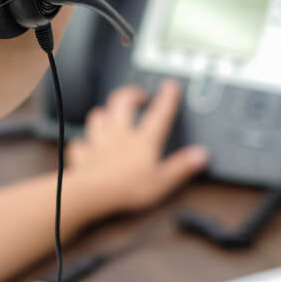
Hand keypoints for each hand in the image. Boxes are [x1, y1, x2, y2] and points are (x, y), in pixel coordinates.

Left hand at [65, 79, 207, 213]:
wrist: (93, 194)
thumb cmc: (127, 188)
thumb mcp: (163, 181)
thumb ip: (182, 167)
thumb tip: (200, 155)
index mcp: (142, 140)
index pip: (158, 114)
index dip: (167, 98)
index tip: (171, 86)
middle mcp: (119, 136)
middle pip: (122, 103)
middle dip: (131, 94)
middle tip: (139, 95)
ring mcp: (99, 143)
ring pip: (98, 117)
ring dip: (104, 113)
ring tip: (110, 113)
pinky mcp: (82, 157)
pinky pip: (79, 144)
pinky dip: (82, 142)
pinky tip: (84, 144)